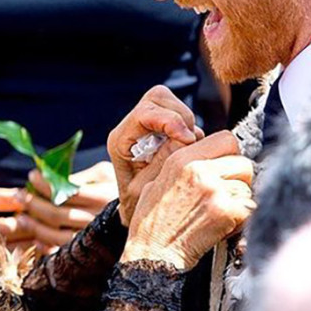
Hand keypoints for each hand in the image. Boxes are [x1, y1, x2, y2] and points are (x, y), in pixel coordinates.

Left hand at [20, 161, 117, 247]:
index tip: (32, 175)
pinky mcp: (91, 255)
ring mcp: (95, 240)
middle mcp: (99, 219)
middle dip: (34, 203)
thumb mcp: (107, 172)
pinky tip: (36, 237)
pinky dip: (46, 245)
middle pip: (59, 214)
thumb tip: (53, 175)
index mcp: (103, 197)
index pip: (67, 191)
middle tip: (19, 194)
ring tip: (21, 215)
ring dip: (35, 226)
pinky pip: (64, 252)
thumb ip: (83, 175)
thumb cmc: (122, 186)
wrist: (147, 216)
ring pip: (57, 235)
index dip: (46, 184)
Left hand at [106, 85, 202, 225]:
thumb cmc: (140, 205)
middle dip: (180, 117)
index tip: (187, 139)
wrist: (138, 212)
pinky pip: (180, 114)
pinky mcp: (161, 126)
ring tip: (189, 148)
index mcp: (120, 140)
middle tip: (189, 142)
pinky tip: (189, 148)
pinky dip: (189, 128)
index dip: (169, 120)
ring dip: (186, 122)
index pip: (144, 112)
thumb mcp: (149, 190)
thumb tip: (185, 138)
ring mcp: (146, 124)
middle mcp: (131, 126)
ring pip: (171, 102)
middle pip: (158, 98)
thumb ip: (164, 163)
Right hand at [121, 132, 253, 271]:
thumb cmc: (153, 220)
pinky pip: (249, 209)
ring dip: (240, 201)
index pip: (227, 139)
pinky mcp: (226, 212)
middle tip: (226, 195)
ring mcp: (214, 190)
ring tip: (220, 214)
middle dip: (239, 179)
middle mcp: (200, 170)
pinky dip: (242, 220)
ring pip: (247, 188)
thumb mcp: (158, 179)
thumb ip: (185, 162)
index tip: (225, 168)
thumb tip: (212, 155)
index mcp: (182, 158)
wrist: (153, 254)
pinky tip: (224, 227)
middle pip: (243, 162)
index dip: (230, 154)